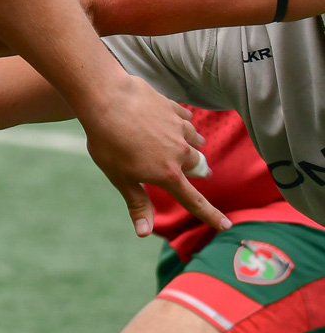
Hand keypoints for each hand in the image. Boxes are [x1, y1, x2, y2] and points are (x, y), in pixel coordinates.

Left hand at [75, 75, 225, 236]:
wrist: (106, 99)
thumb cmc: (108, 142)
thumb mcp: (119, 177)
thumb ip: (137, 203)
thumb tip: (144, 233)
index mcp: (168, 173)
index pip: (194, 200)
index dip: (210, 215)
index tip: (226, 225)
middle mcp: (180, 151)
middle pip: (196, 166)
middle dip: (194, 170)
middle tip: (188, 172)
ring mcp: (179, 128)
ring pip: (194, 141)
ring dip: (190, 146)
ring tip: (179, 145)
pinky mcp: (173, 108)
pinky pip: (185, 118)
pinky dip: (181, 122)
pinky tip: (172, 120)